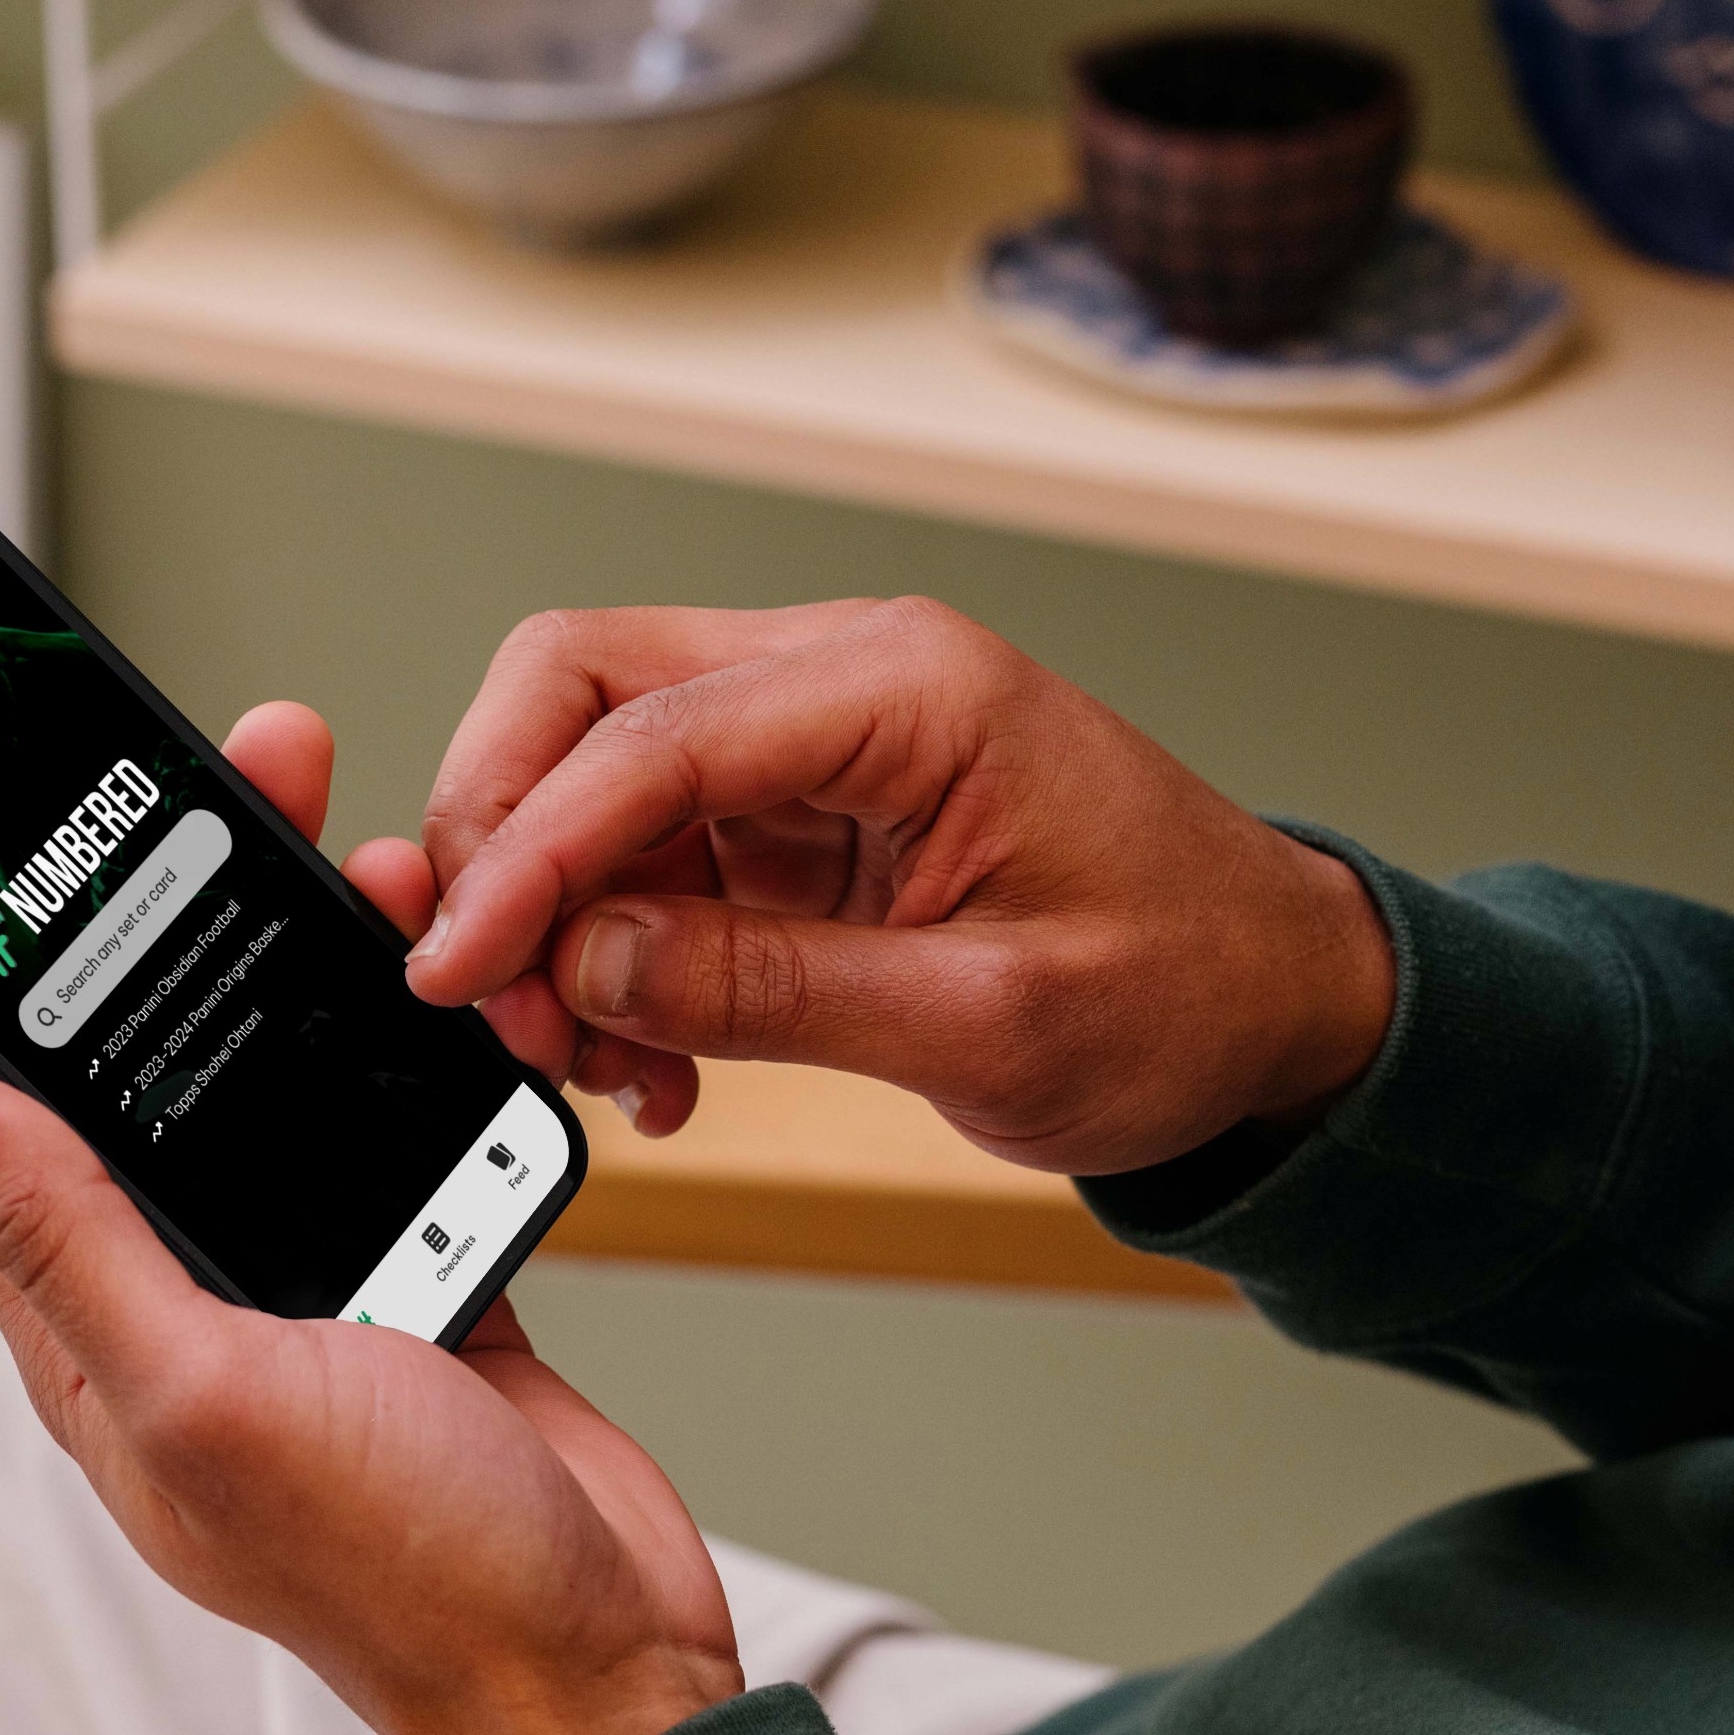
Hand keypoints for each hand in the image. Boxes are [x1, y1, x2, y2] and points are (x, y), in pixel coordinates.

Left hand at [0, 703, 736, 1734]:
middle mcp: (181, 1305)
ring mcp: (305, 1289)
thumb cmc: (406, 1577)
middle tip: (240, 785)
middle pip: (141, 1072)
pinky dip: (420, 1040)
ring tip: (369, 852)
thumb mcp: (206, 1395)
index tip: (19, 850)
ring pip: (276, 1080)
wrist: (606, 1674)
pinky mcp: (420, 1274)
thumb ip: (65, 1245)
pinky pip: (397, 1124)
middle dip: (175, 920)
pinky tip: (454, 964)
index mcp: (89, 1340)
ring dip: (312, 961)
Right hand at [401, 599, 1395, 1175]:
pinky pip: (643, 853)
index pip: (646, 733)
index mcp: (906, 686)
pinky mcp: (795, 813)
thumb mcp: (988, 1023)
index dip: (522, 852)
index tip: (454, 966)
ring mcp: (811, 741)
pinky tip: (646, 1057)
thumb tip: (580, 968)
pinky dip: (608, 952)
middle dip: (502, 842)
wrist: (1279, 1007)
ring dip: (552, 917)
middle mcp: (843, 677)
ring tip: (589, 1057)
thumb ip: (771, 989)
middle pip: (576, 692)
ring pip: (589, 774)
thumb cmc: (1185, 989)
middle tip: (492, 998)